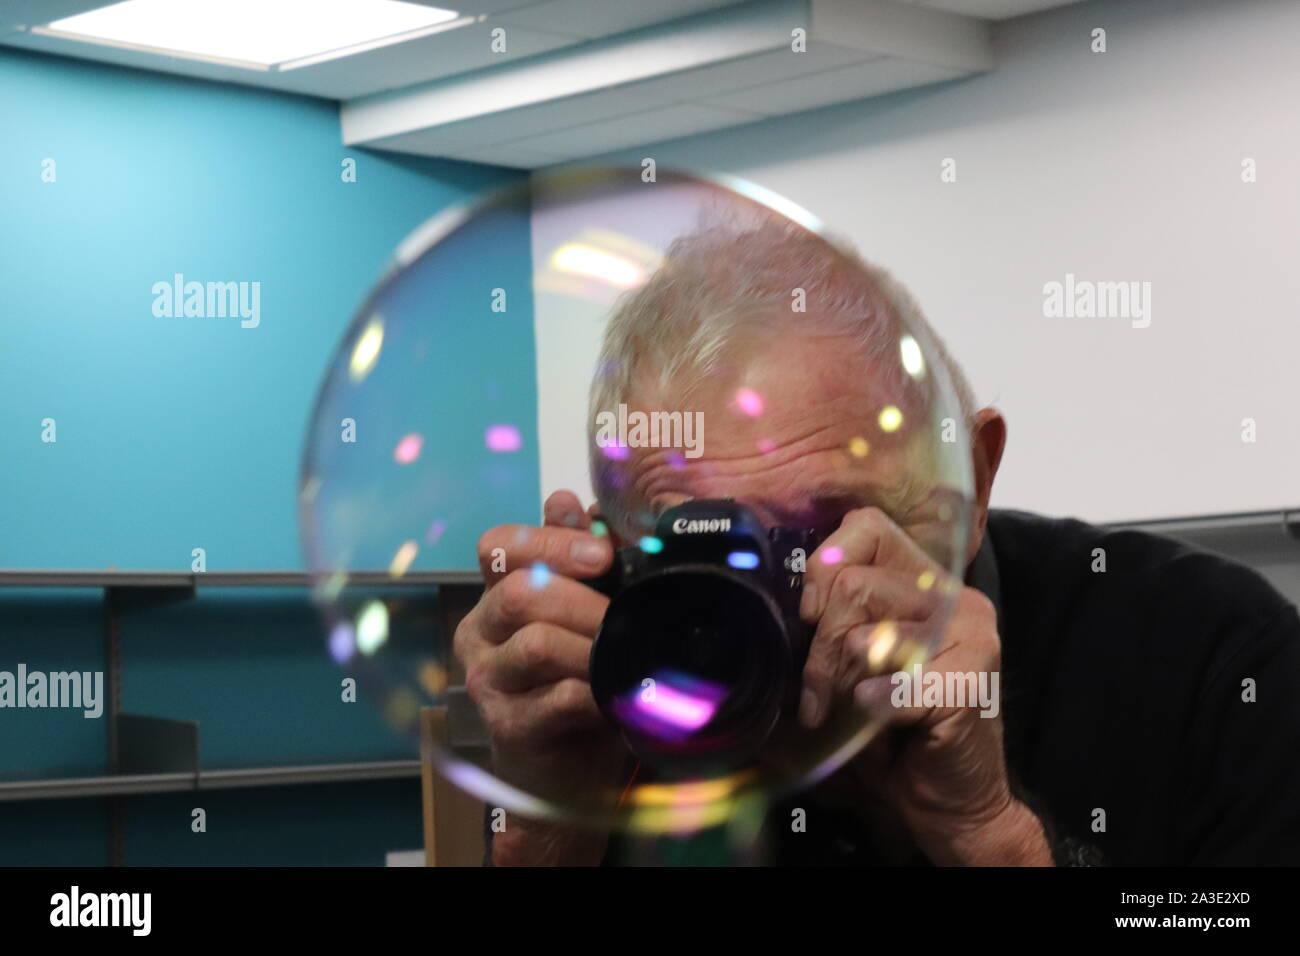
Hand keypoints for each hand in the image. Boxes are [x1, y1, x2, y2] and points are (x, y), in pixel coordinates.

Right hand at [453, 490, 627, 864]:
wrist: (570, 767)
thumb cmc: (577, 679)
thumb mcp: (583, 610)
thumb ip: (576, 556)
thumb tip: (572, 501)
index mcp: (494, 595)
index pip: (497, 546)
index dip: (550, 541)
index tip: (604, 554)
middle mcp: (479, 634)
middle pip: (520, 592)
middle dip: (583, 599)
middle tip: (623, 615)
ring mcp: (488, 684)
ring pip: (537, 644)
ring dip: (592, 647)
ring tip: (624, 655)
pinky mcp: (509, 728)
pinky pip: (558, 698)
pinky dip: (597, 692)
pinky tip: (616, 694)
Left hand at [797, 506, 1050, 865]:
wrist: (951, 801)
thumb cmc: (895, 730)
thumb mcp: (854, 663)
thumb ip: (831, 621)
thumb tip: (778, 596)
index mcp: (926, 582)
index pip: (866, 527)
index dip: (825, 565)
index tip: (811, 615)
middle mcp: (955, 598)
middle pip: (852, 585)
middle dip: (819, 645)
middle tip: (818, 692)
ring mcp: (971, 637)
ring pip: (865, 633)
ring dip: (840, 682)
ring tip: (845, 709)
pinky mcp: (970, 681)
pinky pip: (890, 684)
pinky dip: (871, 707)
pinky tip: (877, 719)